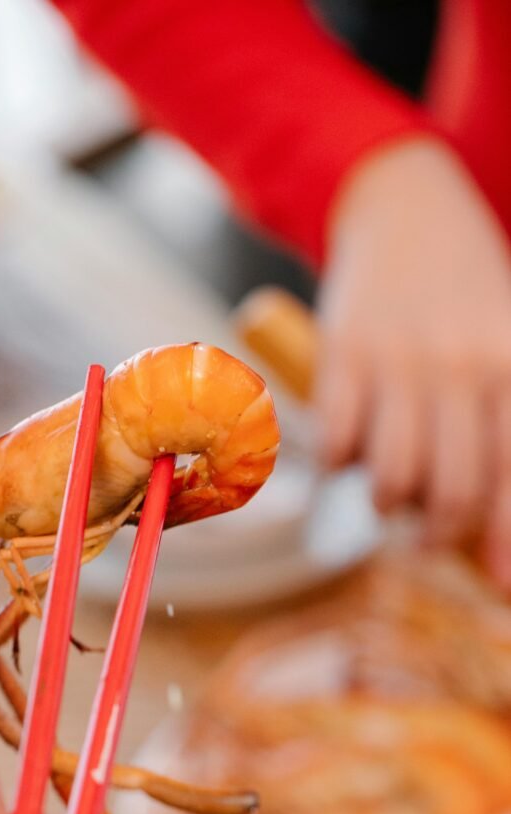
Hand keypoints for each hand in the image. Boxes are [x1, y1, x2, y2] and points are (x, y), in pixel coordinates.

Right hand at [317, 138, 510, 586]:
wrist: (404, 207)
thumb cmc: (466, 291)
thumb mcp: (505, 343)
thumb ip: (499, 425)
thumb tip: (488, 526)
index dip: (506, 545)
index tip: (502, 588)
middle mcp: (459, 367)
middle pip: (450, 492)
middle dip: (438, 537)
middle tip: (428, 540)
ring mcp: (397, 361)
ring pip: (390, 479)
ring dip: (386, 504)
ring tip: (388, 491)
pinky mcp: (341, 355)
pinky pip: (337, 444)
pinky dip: (340, 463)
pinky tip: (350, 446)